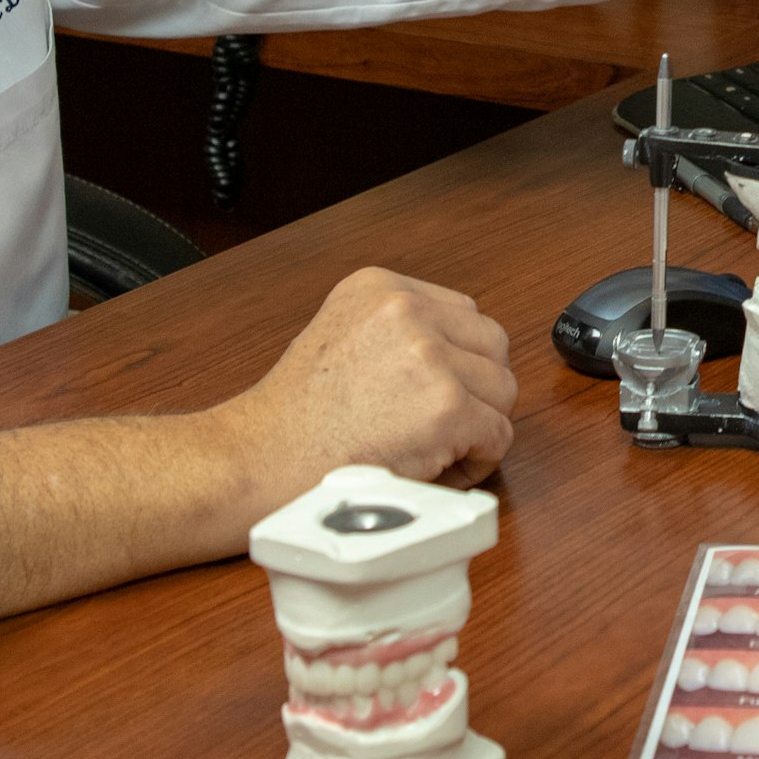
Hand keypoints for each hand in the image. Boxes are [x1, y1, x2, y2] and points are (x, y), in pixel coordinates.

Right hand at [214, 266, 517, 502]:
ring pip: (502, 391)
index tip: (432, 394)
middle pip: (492, 347)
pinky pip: (498, 436)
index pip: (463, 315)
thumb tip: (459, 356)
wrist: (257, 464)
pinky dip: (477, 462)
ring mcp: (429, 357)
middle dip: (475, 390)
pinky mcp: (447, 407)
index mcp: (380, 288)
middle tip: (439, 427)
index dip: (457, 363)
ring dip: (477, 427)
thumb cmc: (291, 421)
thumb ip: (396, 332)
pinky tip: (436, 471)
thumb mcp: (339, 337)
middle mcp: (407, 310)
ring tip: (432, 451)